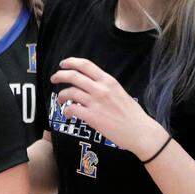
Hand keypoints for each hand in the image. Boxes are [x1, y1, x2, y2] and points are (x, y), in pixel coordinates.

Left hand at [51, 57, 167, 157]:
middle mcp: (101, 89)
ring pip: (69, 92)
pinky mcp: (92, 117)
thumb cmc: (132, 114)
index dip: (71, 62)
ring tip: (60, 100)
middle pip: (73, 76)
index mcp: (109, 81)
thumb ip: (105, 87)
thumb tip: (90, 85)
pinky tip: (67, 114)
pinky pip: (71, 109)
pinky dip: (66, 111)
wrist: (140, 131)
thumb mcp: (120, 92)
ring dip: (61, 95)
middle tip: (54, 78)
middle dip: (60, 75)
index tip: (63, 64)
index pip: (86, 65)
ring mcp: (96, 103)